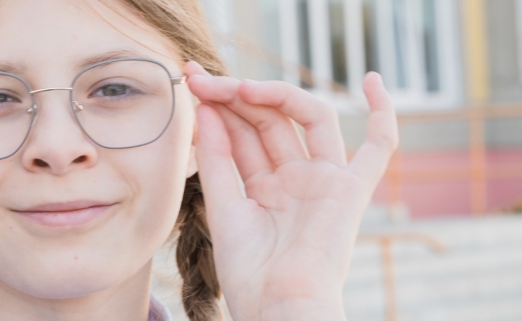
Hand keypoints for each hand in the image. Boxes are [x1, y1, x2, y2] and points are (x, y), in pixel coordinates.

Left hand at [186, 62, 397, 320]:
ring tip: (238, 86)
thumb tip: (205, 109)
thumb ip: (217, 159)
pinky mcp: (351, 189)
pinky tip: (371, 80)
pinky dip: (383, 114)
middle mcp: (294, 178)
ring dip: (274, 95)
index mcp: (264, 187)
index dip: (219, 106)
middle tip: (204, 80)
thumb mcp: (223, 206)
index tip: (192, 84)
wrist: (276, 305)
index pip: (242, 133)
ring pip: (306, 119)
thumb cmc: (248, 272)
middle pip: (269, 121)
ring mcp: (324, 180)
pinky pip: (379, 148)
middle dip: (236, 96)